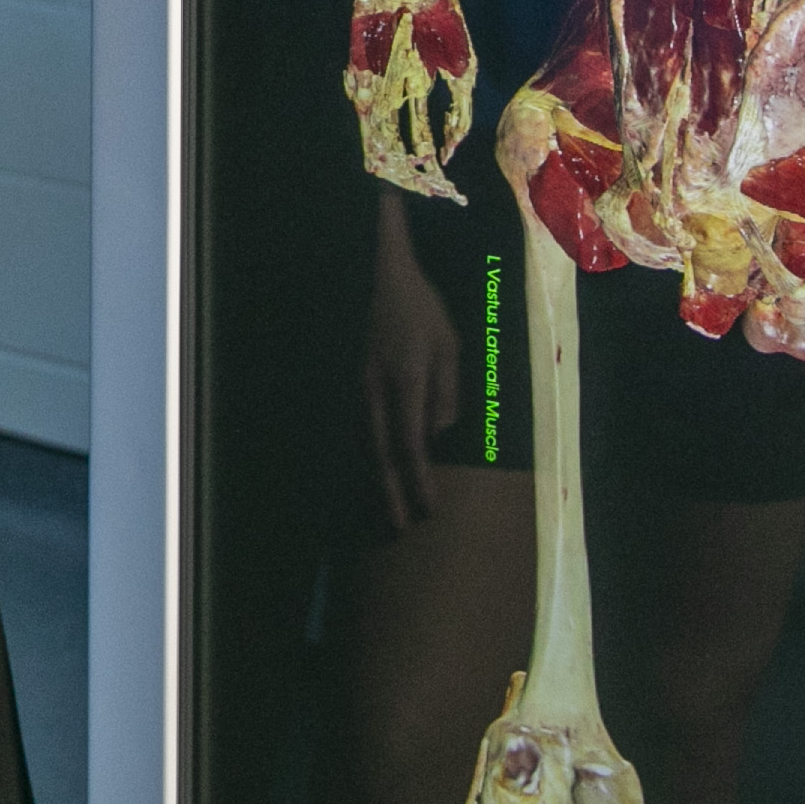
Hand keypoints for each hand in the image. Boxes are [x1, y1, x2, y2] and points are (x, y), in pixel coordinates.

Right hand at [360, 195, 458, 531]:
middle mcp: (377, 391)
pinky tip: (376, 471)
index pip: (411, 443)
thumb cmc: (421, 309)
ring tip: (385, 508)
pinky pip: (361, 429)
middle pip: (380, 453)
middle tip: (398, 526)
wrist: (379, 276)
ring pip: (366, 444)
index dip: (419, 478)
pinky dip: (369, 456)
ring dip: (376, 479)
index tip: (428, 507)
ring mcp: (361, 388)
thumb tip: (441, 435)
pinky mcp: (356, 384)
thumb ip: (446, 391)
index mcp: (405, 381)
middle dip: (390, 492)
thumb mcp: (448, 345)